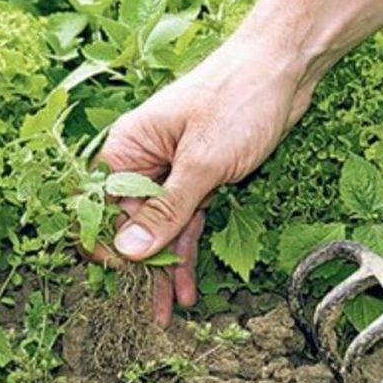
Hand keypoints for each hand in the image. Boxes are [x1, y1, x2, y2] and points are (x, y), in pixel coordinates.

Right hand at [96, 37, 313, 325]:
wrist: (284, 68)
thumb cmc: (237, 99)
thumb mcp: (201, 162)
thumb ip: (165, 210)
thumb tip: (127, 252)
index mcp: (128, 148)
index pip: (98, 206)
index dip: (105, 245)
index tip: (122, 278)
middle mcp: (143, 161)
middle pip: (130, 224)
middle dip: (140, 270)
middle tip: (150, 314)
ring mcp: (172, 171)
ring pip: (160, 230)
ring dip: (166, 271)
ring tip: (168, 314)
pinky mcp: (201, 177)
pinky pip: (186, 222)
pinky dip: (188, 252)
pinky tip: (190, 287)